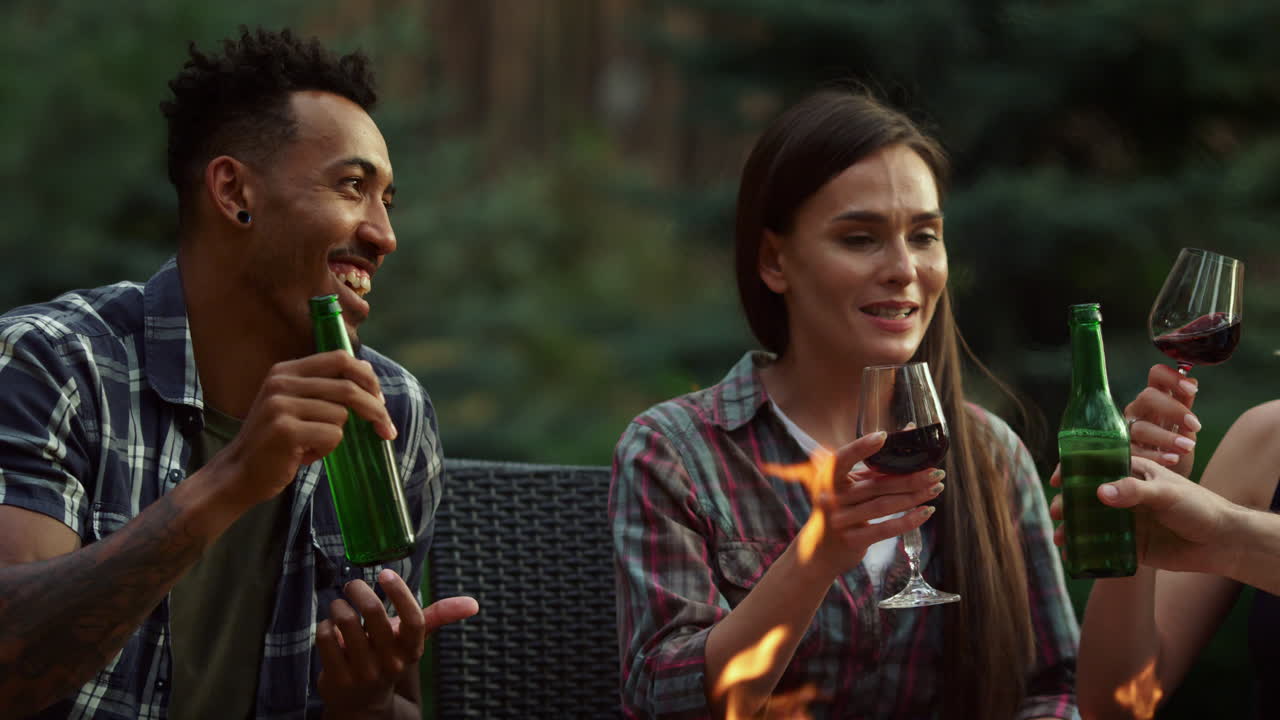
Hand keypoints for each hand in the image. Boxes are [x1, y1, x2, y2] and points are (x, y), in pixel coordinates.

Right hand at [208, 350, 397, 508]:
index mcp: (286, 370)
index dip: (368, 378)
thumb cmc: (276, 442)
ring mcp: (281, 405)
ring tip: (311, 445)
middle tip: (386, 430)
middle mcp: (282, 382)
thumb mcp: (297, 406)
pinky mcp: (285, 430)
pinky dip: (326, 450)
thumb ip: (326, 388)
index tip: (380, 400)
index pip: (340, 359)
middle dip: (375, 410)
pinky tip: (304, 455)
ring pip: (341, 416)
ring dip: (336, 436)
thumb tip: (369, 373)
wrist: (238, 473)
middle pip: (348, 388)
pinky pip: (332, 436)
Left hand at [317, 569, 478, 716]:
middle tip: (353, 585)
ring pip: (345, 621)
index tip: (386, 573)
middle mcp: (390, 663)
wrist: (363, 704)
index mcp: (411, 650)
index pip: (414, 620)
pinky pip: (325, 637)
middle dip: (359, 590)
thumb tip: (474, 604)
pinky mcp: (336, 678)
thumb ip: (439, 616)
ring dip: (338, 605)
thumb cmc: (389, 659)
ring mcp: (362, 672)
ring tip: (339, 606)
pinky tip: (329, 628)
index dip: (401, 593)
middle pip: (375, 613)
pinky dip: (324, 625)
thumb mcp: (412, 640)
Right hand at [804, 431, 942, 577]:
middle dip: (910, 477)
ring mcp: (840, 521)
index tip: (884, 436)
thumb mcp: (851, 484)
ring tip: (936, 488)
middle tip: (936, 471)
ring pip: (883, 505)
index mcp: (828, 478)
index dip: (861, 447)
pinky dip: (908, 521)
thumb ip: (876, 462)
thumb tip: (909, 430)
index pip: (842, 459)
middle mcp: (831, 498)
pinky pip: (884, 529)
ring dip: (914, 496)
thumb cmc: (842, 508)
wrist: (821, 550)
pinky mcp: (852, 541)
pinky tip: (926, 512)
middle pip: (876, 485)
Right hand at [1050, 456, 1236, 574]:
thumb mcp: (1167, 493)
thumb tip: (1099, 492)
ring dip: (1072, 527)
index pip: (1096, 465)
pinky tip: (1072, 555)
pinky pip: (1102, 546)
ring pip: (1090, 521)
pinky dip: (1085, 549)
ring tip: (1060, 538)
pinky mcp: (1129, 544)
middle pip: (1087, 494)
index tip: (1057, 479)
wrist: (1222, 542)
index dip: (1073, 469)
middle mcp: (1124, 494)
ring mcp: (1125, 519)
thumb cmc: (1199, 506)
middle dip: (1067, 503)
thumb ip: (1134, 492)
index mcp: (1132, 472)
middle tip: (1057, 513)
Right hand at [1124, 364, 1200, 475]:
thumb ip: (1185, 404)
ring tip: (1187, 447)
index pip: (1157, 374)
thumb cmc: (1174, 446)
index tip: (1192, 389)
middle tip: (1195, 426)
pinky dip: (1155, 455)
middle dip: (1173, 410)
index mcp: (1155, 397)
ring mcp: (1127, 429)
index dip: (1172, 377)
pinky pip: (1135, 450)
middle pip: (1147, 396)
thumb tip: (1192, 382)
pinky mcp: (1123, 451)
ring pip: (1141, 427)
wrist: (1166, 478)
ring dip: (1166, 436)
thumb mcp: (1184, 425)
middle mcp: (1138, 409)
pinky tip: (1172, 459)